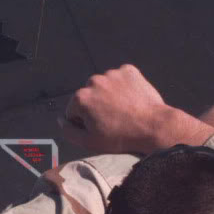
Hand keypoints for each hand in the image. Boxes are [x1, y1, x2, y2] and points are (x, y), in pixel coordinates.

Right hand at [59, 65, 213, 153]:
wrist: (153, 127)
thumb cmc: (121, 137)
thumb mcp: (89, 142)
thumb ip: (68, 131)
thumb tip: (60, 119)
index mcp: (81, 98)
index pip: (74, 110)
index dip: (85, 122)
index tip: (100, 128)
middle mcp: (93, 81)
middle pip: (89, 96)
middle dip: (96, 106)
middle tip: (113, 120)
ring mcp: (112, 74)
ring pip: (104, 86)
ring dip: (109, 96)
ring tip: (123, 111)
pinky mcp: (128, 70)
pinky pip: (120, 78)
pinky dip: (123, 87)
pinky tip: (130, 101)